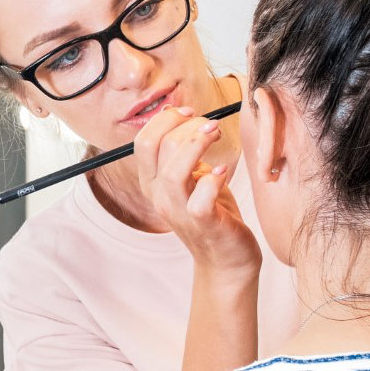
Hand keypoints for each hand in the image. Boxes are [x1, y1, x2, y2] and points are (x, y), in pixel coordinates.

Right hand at [134, 106, 260, 275]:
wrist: (226, 256)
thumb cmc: (212, 211)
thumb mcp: (191, 176)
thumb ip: (182, 151)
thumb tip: (178, 115)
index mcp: (152, 181)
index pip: (143, 141)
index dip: (166, 120)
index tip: (190, 114)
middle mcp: (159, 196)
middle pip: (157, 148)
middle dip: (185, 125)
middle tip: (210, 125)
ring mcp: (178, 211)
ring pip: (173, 172)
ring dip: (196, 145)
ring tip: (215, 135)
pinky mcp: (203, 223)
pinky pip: (200, 199)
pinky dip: (213, 179)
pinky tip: (224, 171)